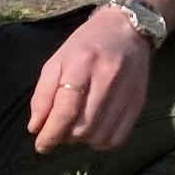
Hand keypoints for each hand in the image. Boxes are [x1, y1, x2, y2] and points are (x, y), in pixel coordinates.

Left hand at [26, 8, 152, 152]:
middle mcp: (107, 78)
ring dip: (82, 140)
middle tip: (59, 130)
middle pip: (82, 127)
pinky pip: (117, 138)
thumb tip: (35, 128)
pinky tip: (94, 130)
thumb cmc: (86, 44)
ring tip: (76, 128)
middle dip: (65, 137)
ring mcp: (127, 91)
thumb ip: (43, 94)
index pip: (65, 109)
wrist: (127, 29)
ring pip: (99, 136)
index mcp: (82, 63)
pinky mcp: (139, 101)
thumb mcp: (58, 60)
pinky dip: (101, 142)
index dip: (51, 133)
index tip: (41, 145)